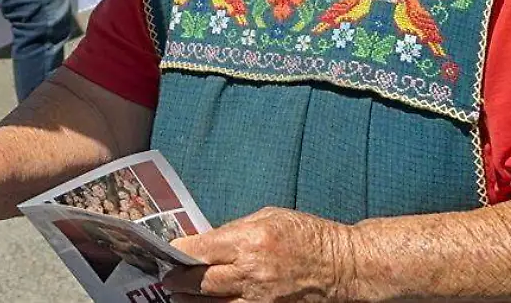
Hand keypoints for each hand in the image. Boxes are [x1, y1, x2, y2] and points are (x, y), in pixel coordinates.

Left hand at [163, 207, 355, 302]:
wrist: (343, 266)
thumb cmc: (308, 236)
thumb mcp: (269, 217)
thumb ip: (234, 230)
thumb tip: (205, 241)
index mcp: (250, 241)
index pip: (199, 250)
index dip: (177, 252)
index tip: (168, 253)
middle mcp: (251, 272)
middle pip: (199, 282)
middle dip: (177, 280)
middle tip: (168, 278)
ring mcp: (259, 299)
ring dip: (190, 301)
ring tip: (180, 295)